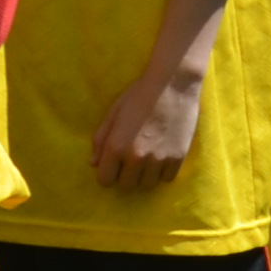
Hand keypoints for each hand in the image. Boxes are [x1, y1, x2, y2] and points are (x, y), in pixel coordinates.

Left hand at [89, 62, 209, 189]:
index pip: (104, 181)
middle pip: (126, 186)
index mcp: (115, 147)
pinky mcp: (177, 158)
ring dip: (145, 176)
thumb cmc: (138, 95)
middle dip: (125, 176)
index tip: (113, 165)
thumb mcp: (113, 113)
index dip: (107, 174)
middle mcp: (136, 158)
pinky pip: (166, 179)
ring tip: (148, 159)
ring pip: (147, 185)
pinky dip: (163, 172)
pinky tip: (163, 156)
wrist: (172, 84)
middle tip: (131, 161)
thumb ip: (101, 140)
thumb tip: (93, 164)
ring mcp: (158, 160)